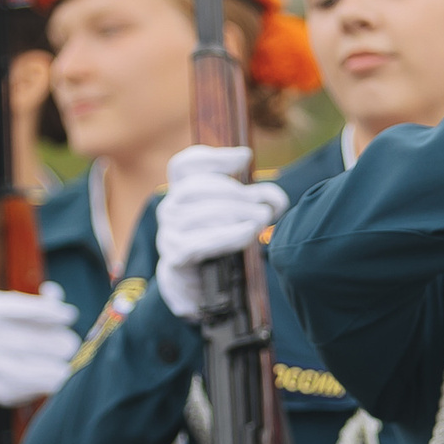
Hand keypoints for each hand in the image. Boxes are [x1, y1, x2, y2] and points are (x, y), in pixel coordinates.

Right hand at [0, 282, 81, 416]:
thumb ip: (18, 303)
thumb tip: (57, 298)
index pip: (23, 308)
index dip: (51, 312)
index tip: (69, 315)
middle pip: (27, 342)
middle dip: (56, 345)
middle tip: (71, 346)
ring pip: (20, 372)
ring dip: (49, 374)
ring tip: (67, 372)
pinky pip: (5, 392)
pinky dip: (28, 390)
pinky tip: (44, 386)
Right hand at [155, 146, 289, 321]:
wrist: (200, 286)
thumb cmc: (220, 243)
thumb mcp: (240, 216)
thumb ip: (257, 201)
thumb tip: (274, 199)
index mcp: (182, 193)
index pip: (184, 165)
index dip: (212, 157)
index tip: (245, 158)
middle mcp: (170, 209)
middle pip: (196, 189)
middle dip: (235, 192)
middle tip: (264, 205)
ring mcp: (168, 232)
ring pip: (201, 214)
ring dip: (236, 214)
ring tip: (262, 219)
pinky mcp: (176, 256)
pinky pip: (201, 242)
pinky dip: (228, 235)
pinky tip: (248, 233)